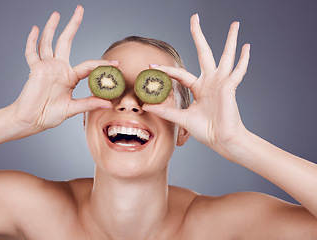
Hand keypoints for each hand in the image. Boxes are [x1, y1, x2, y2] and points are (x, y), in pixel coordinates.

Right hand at [10, 6, 115, 134]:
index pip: (88, 65)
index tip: (117, 63)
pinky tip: (35, 29)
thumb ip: (88, 103)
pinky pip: (31, 53)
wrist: (31, 120)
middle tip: (79, 9)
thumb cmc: (49, 115)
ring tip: (57, 14)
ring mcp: (46, 67)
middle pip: (66, 41)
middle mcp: (59, 68)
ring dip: (52, 27)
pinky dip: (32, 41)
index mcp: (70, 77)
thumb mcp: (72, 108)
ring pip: (48, 42)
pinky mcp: (35, 69)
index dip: (102, 64)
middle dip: (73, 25)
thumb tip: (108, 103)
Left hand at [143, 14, 249, 152]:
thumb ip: (165, 111)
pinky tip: (247, 47)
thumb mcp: (182, 118)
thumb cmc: (206, 130)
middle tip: (195, 17)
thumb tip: (147, 106)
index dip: (166, 70)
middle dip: (198, 35)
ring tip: (235, 24)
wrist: (221, 140)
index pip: (180, 74)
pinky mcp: (229, 87)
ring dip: (231, 40)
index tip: (151, 65)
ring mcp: (221, 83)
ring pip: (226, 56)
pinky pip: (238, 71)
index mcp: (199, 88)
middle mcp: (210, 81)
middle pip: (204, 52)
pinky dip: (243, 60)